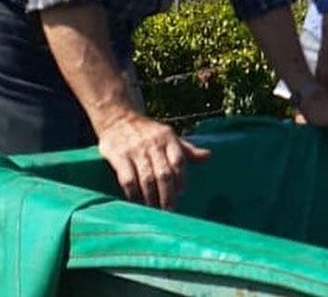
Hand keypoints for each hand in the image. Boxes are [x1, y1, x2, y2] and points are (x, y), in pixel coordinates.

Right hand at [96, 111, 210, 208]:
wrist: (118, 118)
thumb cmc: (149, 132)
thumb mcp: (169, 136)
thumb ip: (187, 150)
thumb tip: (208, 156)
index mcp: (168, 138)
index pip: (179, 161)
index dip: (181, 180)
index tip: (181, 194)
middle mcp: (153, 144)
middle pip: (164, 174)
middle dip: (168, 195)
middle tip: (170, 210)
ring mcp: (135, 150)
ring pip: (146, 179)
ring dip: (152, 197)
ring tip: (155, 209)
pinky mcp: (118, 156)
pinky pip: (127, 179)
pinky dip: (133, 194)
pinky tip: (137, 202)